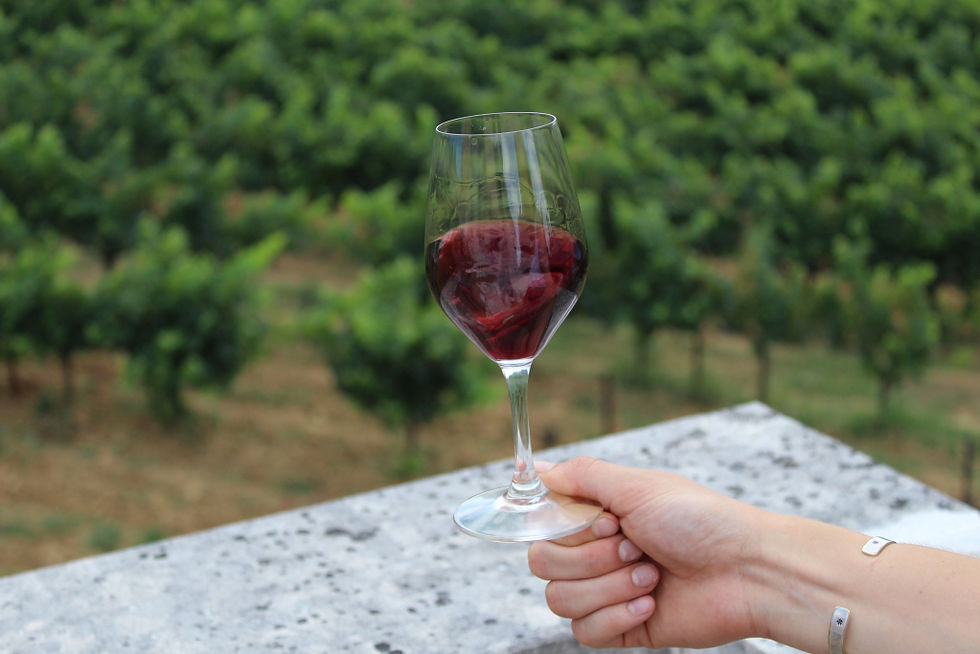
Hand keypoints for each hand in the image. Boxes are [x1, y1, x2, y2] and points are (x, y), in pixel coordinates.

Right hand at [527, 457, 764, 648]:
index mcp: (596, 518)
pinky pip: (585, 632)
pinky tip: (651, 602)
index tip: (608, 522)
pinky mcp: (621, 628)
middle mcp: (596, 554)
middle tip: (634, 548)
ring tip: (651, 575)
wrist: (745, 571)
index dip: (568, 529)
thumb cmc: (699, 520)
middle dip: (591, 559)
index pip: (542, 528)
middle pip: (544, 565)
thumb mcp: (637, 486)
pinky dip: (617, 616)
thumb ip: (581, 476)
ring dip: (609, 587)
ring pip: (560, 601)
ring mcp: (607, 593)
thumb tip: (536, 469)